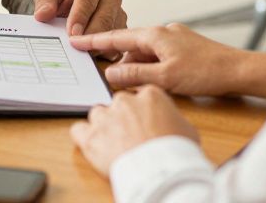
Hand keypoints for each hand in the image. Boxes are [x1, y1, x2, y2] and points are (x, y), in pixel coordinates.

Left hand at [32, 0, 126, 56]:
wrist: (72, 6)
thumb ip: (44, 1)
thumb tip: (42, 14)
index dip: (80, 17)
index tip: (71, 33)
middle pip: (104, 18)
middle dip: (90, 34)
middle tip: (76, 47)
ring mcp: (119, 15)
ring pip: (112, 33)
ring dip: (97, 46)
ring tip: (81, 54)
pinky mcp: (122, 32)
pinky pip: (117, 45)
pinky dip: (104, 53)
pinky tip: (90, 58)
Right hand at [69, 23, 265, 98]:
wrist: (238, 70)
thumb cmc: (205, 72)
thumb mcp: (165, 78)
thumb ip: (135, 75)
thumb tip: (112, 73)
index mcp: (154, 35)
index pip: (116, 36)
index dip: (94, 40)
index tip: (76, 40)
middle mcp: (163, 31)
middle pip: (131, 46)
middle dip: (121, 62)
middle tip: (112, 78)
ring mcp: (175, 38)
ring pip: (146, 52)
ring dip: (139, 67)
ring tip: (140, 87)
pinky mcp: (184, 46)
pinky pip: (159, 55)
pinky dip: (152, 67)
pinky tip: (157, 81)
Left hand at [70, 86, 198, 175]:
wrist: (160, 170)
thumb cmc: (176, 151)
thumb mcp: (187, 129)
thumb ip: (172, 118)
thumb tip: (169, 123)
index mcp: (149, 95)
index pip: (141, 95)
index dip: (143, 110)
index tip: (144, 120)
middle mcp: (124, 101)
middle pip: (118, 103)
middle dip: (123, 117)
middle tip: (131, 135)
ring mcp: (105, 117)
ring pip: (98, 114)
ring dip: (104, 125)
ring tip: (114, 143)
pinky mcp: (90, 136)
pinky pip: (78, 129)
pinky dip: (84, 136)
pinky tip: (93, 145)